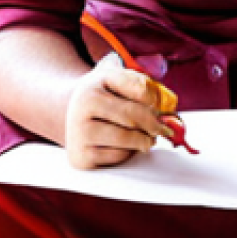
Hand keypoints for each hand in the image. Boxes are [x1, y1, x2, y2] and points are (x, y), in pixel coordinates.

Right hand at [64, 53, 171, 168]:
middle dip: (153, 123)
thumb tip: (165, 100)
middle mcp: (82, 105)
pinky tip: (127, 146)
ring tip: (149, 138)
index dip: (154, 98)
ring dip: (144, 140)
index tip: (159, 105)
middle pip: (132, 115)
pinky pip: (117, 156)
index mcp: (94, 82)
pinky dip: (129, 153)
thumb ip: (139, 83)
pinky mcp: (80, 156)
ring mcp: (79, 132)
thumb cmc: (103, 97)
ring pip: (125, 138)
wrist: (70, 115)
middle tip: (164, 128)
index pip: (136, 88)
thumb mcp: (115, 81)